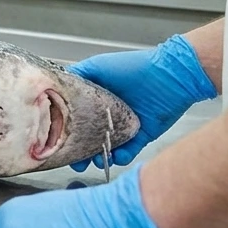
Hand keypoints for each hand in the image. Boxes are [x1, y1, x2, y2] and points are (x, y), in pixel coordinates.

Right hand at [68, 35, 216, 170]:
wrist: (171, 75)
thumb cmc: (134, 67)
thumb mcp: (98, 66)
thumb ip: (77, 76)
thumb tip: (57, 84)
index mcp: (97, 97)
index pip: (78, 117)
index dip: (68, 129)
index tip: (58, 140)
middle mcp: (110, 112)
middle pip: (90, 135)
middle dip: (81, 150)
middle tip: (75, 160)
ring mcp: (126, 124)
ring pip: (108, 146)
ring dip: (100, 156)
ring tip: (96, 161)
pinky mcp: (143, 134)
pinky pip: (130, 150)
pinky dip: (123, 156)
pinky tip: (117, 157)